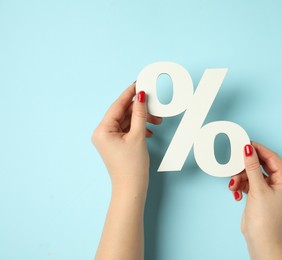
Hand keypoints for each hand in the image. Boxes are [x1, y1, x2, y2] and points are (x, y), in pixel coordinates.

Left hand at [92, 82, 161, 259]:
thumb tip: (141, 96)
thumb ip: (140, 114)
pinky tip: (148, 131)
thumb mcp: (138, 136)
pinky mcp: (115, 144)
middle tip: (153, 102)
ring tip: (156, 121)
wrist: (131, 188)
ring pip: (126, 121)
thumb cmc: (131, 166)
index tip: (140, 83)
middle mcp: (102, 133)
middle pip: (122, 112)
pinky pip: (127, 129)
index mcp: (102, 129)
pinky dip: (138, 128)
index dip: (130, 93)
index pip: (118, 105)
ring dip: (141, 119)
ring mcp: (108, 139)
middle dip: (139, 109)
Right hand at [228, 142, 281, 259]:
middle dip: (246, 167)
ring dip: (241, 178)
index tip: (246, 144)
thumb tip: (248, 150)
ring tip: (234, 186)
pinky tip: (236, 193)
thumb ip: (252, 167)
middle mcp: (279, 183)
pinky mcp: (259, 195)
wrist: (260, 239)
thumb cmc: (266, 219)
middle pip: (261, 165)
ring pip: (252, 174)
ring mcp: (268, 189)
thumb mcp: (258, 189)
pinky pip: (248, 183)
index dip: (259, 150)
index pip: (272, 158)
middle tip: (236, 163)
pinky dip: (241, 186)